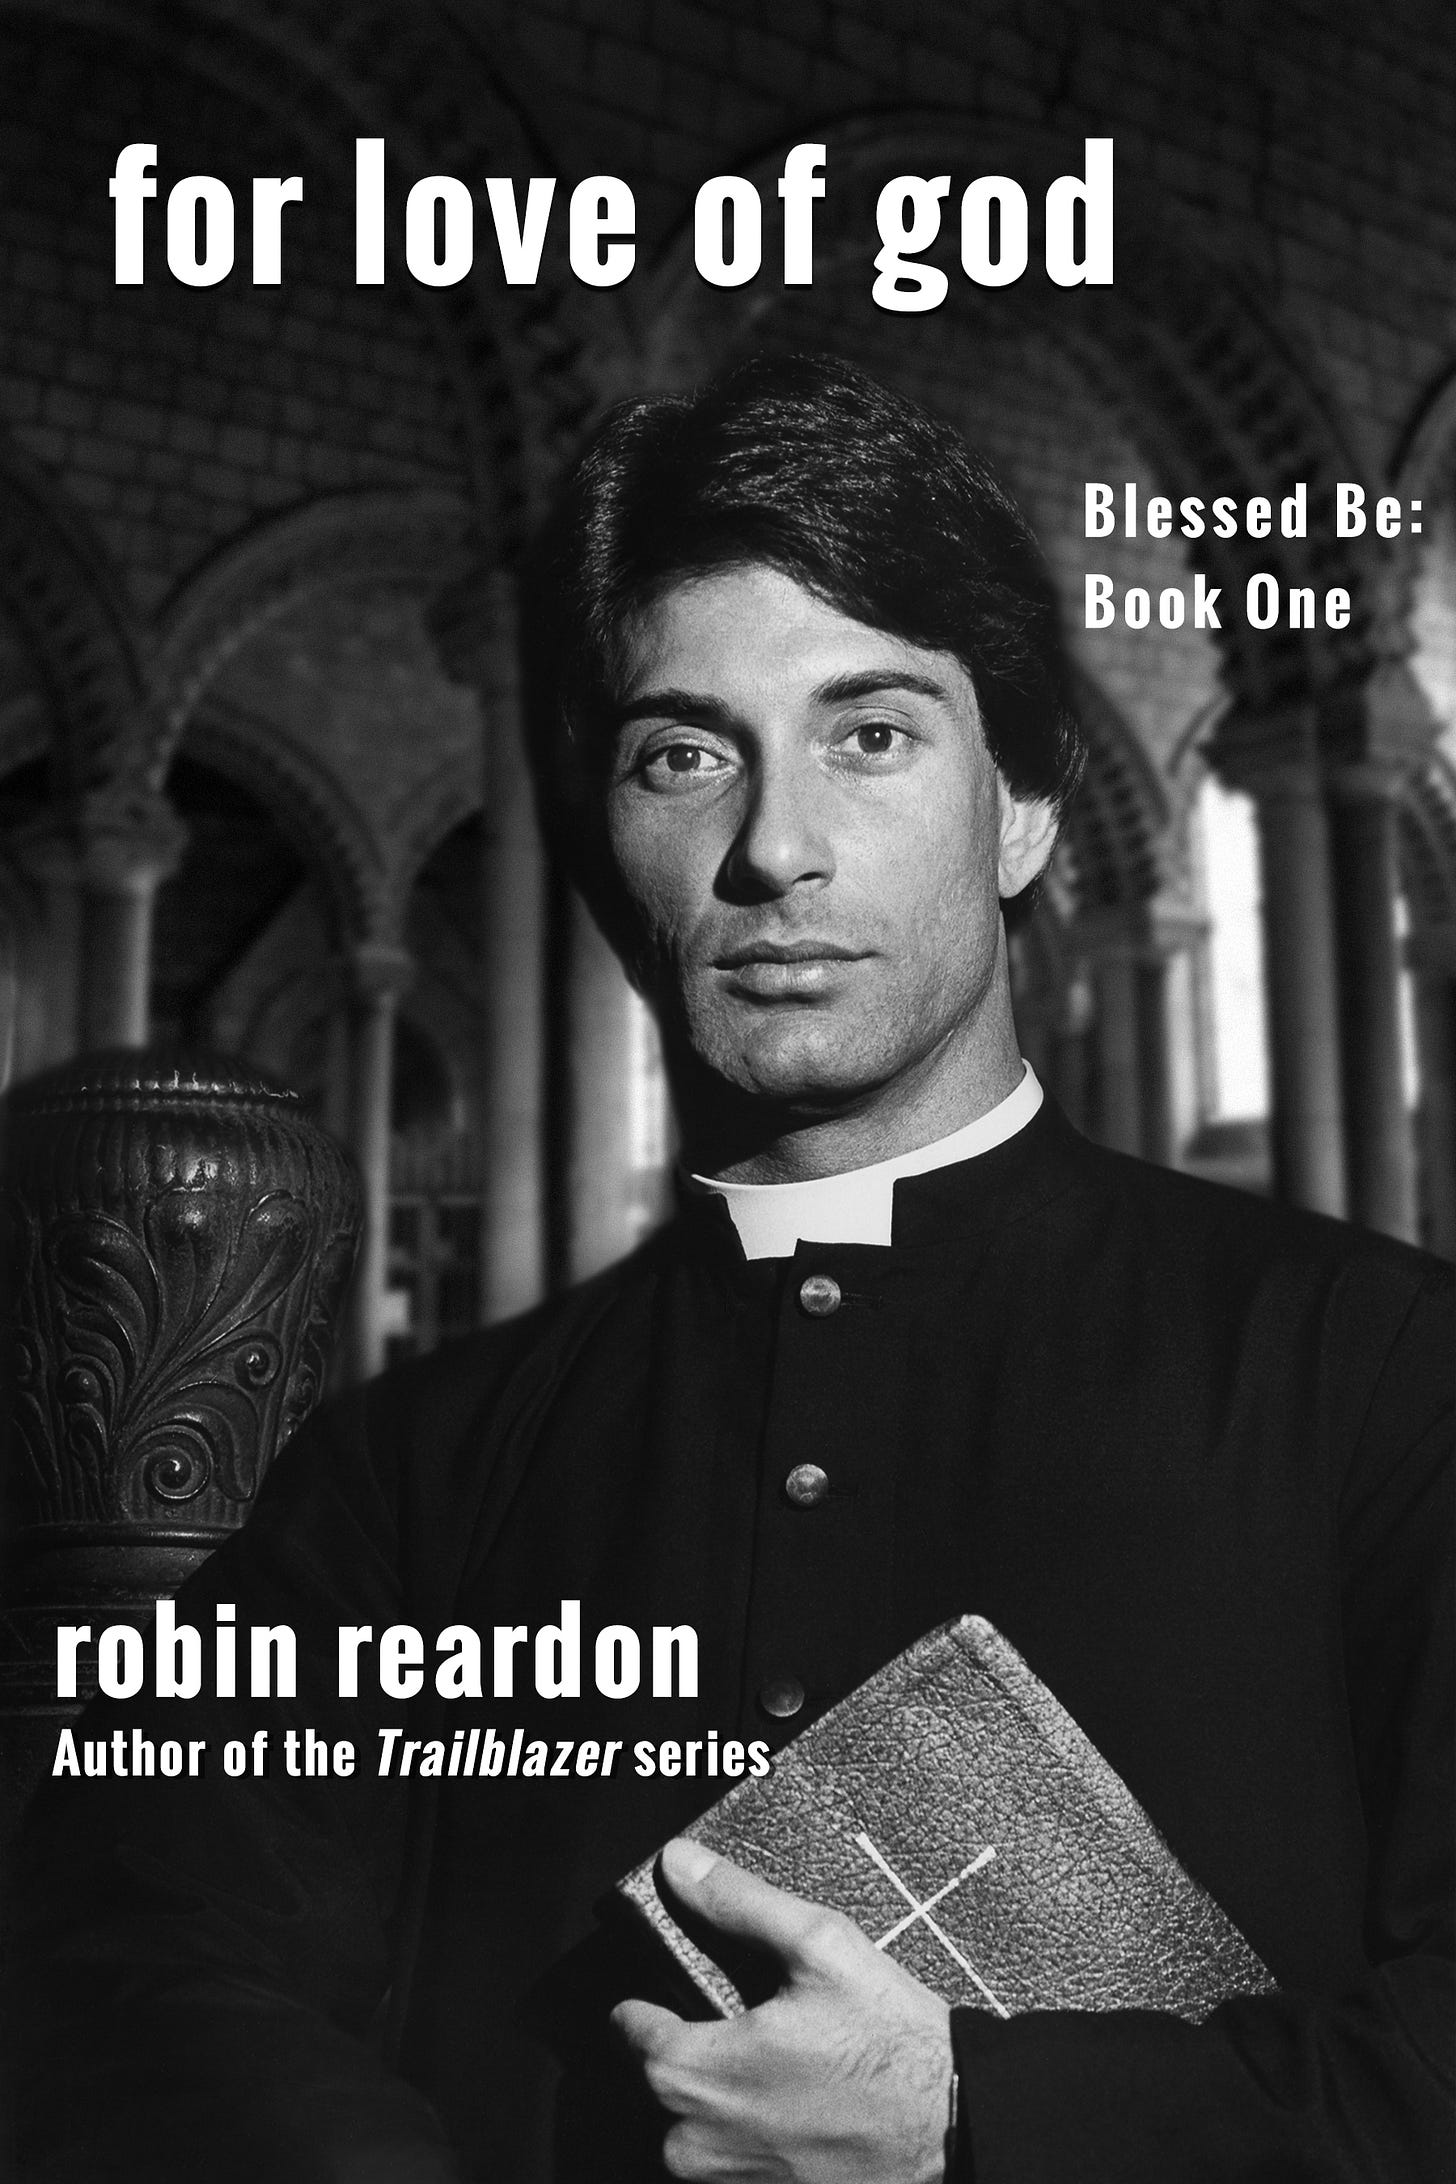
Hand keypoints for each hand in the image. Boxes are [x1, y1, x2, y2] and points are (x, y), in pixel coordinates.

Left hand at [612, 1837, 952, 2182]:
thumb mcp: (818, 1946)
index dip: (654, 2000)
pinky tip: (800, 2111)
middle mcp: (692, 2143)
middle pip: (662, 2080)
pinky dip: (754, 2135)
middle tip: (761, 2029)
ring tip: (788, 2071)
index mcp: (691, 2075)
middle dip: (700, 2049)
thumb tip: (678, 1863)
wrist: (956, 2129)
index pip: (627, 2030)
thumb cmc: (890, 2045)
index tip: (687, 1992)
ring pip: (696, 2125)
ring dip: (725, 2097)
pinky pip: (730, 2163)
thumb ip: (736, 1901)